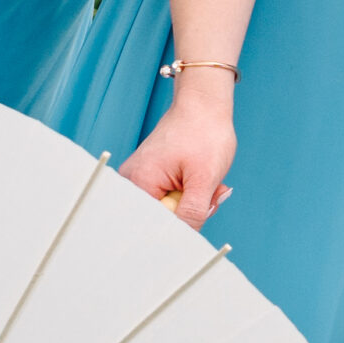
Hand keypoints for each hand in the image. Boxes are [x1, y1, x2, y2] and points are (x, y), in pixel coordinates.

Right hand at [118, 80, 235, 228]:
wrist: (204, 105)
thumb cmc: (204, 133)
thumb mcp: (205, 177)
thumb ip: (194, 211)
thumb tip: (185, 238)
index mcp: (137, 185)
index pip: (154, 226)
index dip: (181, 228)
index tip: (201, 216)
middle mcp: (130, 184)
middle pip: (161, 219)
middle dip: (193, 211)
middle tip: (213, 195)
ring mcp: (140, 180)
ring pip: (171, 209)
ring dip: (195, 201)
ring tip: (209, 182)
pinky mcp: (151, 177)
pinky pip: (171, 197)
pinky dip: (191, 192)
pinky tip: (201, 179)